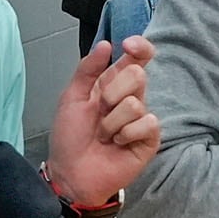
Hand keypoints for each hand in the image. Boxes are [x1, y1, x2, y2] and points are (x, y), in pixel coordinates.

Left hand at [46, 37, 159, 214]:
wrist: (70, 173)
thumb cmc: (69, 138)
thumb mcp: (71, 98)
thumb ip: (87, 70)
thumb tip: (106, 45)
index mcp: (113, 85)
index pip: (137, 58)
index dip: (139, 47)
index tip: (128, 45)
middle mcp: (130, 98)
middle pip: (137, 75)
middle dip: (111, 93)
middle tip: (99, 111)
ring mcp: (141, 119)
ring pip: (135, 103)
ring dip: (111, 122)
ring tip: (103, 136)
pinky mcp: (149, 139)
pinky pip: (147, 123)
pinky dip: (125, 134)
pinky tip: (117, 144)